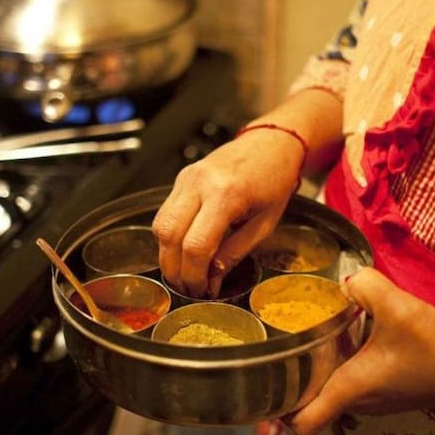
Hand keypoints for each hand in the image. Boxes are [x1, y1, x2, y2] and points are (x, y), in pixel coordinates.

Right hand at [152, 129, 303, 297]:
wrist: (271, 144)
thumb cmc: (274, 180)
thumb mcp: (264, 224)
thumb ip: (235, 252)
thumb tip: (212, 279)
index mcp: (226, 194)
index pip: (196, 245)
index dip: (194, 274)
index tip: (201, 291)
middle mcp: (199, 183)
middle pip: (168, 235)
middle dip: (174, 269)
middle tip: (187, 288)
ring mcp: (186, 178)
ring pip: (160, 224)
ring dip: (167, 255)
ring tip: (185, 273)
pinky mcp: (181, 178)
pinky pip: (165, 213)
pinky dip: (171, 237)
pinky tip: (185, 251)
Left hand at [291, 267, 434, 434]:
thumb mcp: (399, 309)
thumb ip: (366, 285)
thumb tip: (345, 277)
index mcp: (349, 389)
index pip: (302, 422)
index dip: (278, 408)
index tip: (267, 377)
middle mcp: (356, 400)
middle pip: (308, 400)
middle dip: (290, 375)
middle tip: (279, 340)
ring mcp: (371, 397)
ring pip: (329, 386)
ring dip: (316, 364)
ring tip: (305, 329)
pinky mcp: (385, 387)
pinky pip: (349, 377)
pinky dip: (339, 360)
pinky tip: (344, 329)